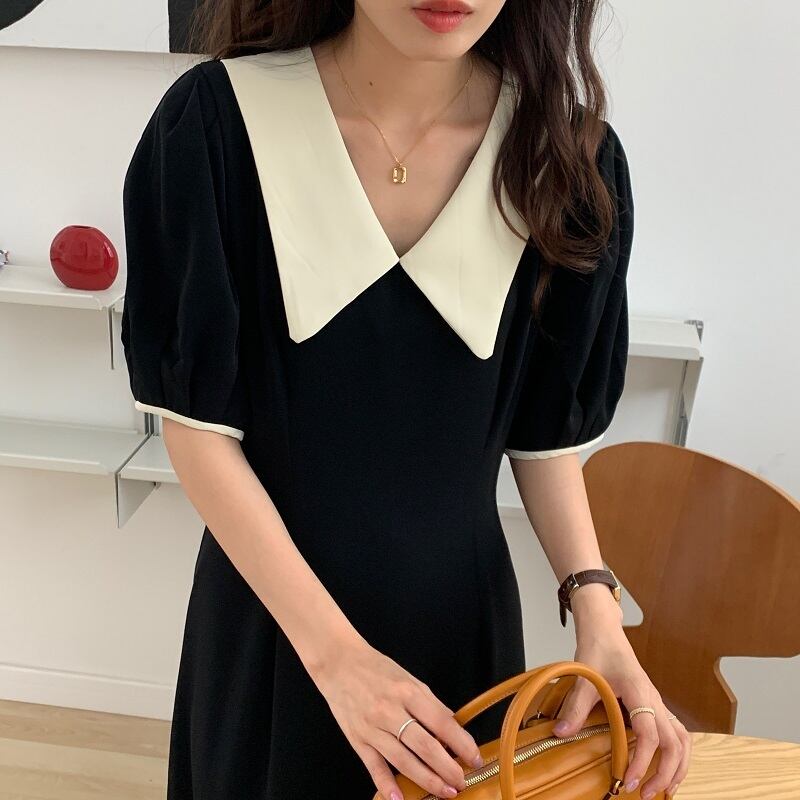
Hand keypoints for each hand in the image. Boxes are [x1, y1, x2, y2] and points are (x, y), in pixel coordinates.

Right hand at [311, 638, 484, 799]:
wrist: (339, 663)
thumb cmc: (375, 669)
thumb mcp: (408, 678)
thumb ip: (429, 702)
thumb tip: (451, 724)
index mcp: (407, 692)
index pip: (441, 722)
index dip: (461, 743)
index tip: (474, 757)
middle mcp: (390, 711)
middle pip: (425, 747)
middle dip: (448, 768)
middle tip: (462, 780)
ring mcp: (373, 727)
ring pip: (404, 761)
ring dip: (427, 780)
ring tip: (446, 791)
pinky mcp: (357, 739)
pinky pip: (374, 766)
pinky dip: (387, 784)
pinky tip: (400, 798)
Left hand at [554, 590, 691, 798]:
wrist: (605, 632)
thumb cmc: (597, 650)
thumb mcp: (585, 677)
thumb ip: (575, 706)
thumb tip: (561, 734)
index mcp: (640, 692)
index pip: (650, 734)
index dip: (642, 761)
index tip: (627, 780)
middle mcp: (655, 700)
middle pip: (675, 743)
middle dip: (665, 773)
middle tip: (645, 794)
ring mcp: (658, 703)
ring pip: (683, 740)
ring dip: (677, 767)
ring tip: (664, 791)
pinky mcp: (655, 705)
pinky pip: (677, 733)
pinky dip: (676, 755)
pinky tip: (666, 769)